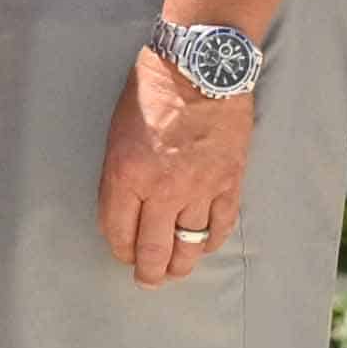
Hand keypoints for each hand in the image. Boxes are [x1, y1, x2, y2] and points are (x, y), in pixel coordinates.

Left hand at [97, 52, 262, 289]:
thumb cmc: (152, 89)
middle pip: (153, 250)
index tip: (122, 254)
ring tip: (174, 271)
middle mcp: (161, 188)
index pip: (118, 231)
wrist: (201, 66)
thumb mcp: (117, 131)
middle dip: (148, 272)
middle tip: (147, 281)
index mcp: (126, 174)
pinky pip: (220, 226)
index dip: (119, 249)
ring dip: (179, 264)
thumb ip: (120, 174)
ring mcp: (199, 188)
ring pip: (189, 245)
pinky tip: (202, 246)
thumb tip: (124, 209)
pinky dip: (210, 241)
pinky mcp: (229, 182)